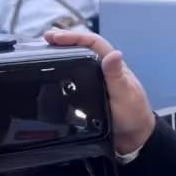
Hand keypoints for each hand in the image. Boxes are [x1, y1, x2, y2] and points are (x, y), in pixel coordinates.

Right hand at [43, 29, 155, 153]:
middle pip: (83, 48)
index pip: (94, 43)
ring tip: (42, 52)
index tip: (54, 36)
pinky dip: (63, 72)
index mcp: (113, 66)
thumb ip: (117, 77)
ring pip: (78, 61)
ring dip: (62, 54)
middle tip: (44, 39)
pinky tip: (50, 75)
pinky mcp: (89, 94)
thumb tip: (114, 53)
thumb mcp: (124, 95)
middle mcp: (103, 70)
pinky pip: (74, 78)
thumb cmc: (132, 114)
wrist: (134, 138)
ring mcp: (96, 81)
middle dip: (64, 41)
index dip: (74, 37)